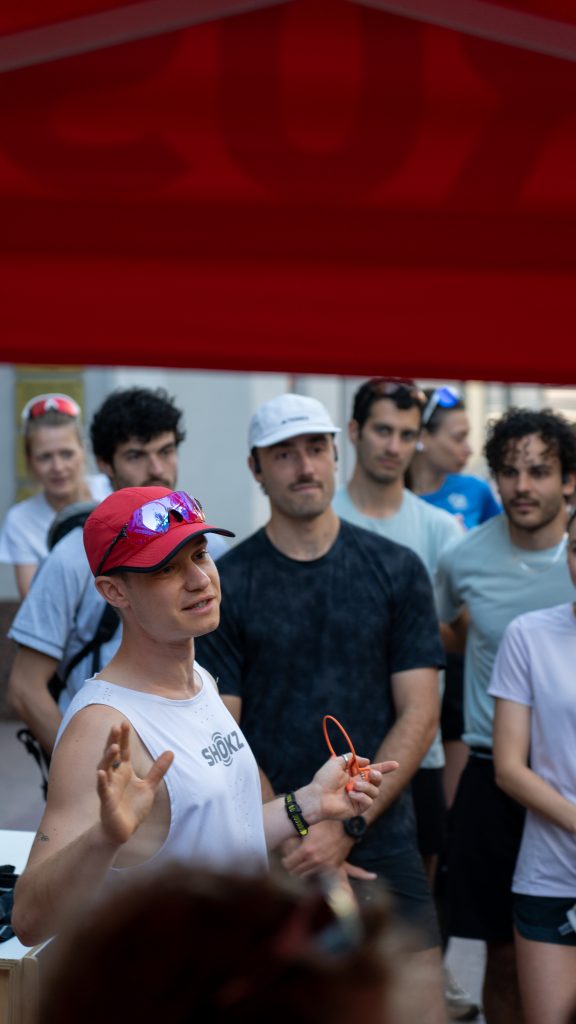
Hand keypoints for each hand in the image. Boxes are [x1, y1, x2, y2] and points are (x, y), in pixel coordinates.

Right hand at [96, 722, 173, 845]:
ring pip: (105, 770)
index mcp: (124, 771)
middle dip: (113, 742)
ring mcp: (109, 788)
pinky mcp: (107, 802)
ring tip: (113, 747)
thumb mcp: (149, 786)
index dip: (123, 738)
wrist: (122, 831)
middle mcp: (115, 777)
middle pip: (112, 756)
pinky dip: (102, 781)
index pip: (123, 751)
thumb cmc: (133, 807)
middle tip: (115, 727)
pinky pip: (103, 790)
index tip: (123, 723)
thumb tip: (171, 752)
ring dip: (108, 758)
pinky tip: (101, 773)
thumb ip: (158, 770)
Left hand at [281, 820, 378, 879]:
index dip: (285, 861)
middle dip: (292, 867)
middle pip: (296, 872)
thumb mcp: (308, 825)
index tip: (285, 858)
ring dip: (302, 870)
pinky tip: (313, 863)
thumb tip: (282, 836)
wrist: (347, 827)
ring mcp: (324, 866)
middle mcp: (315, 861)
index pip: (289, 864)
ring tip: (302, 862)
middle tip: (292, 860)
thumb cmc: (326, 823)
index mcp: (306, 850)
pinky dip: (313, 870)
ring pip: (306, 875)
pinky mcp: (333, 868)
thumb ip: (296, 833)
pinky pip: (318, 874)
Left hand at [302, 753, 397, 824]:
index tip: (396, 764)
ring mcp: (360, 797)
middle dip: (378, 775)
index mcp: (355, 774)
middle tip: (370, 773)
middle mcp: (359, 785)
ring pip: (375, 791)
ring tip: (353, 785)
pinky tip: (350, 794)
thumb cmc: (324, 779)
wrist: (317, 796)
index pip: (373, 770)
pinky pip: (369, 801)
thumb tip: (367, 762)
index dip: (385, 767)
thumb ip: (352, 758)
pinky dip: (361, 795)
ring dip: (366, 786)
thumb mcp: (337, 762)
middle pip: (378, 780)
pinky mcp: (358, 808)